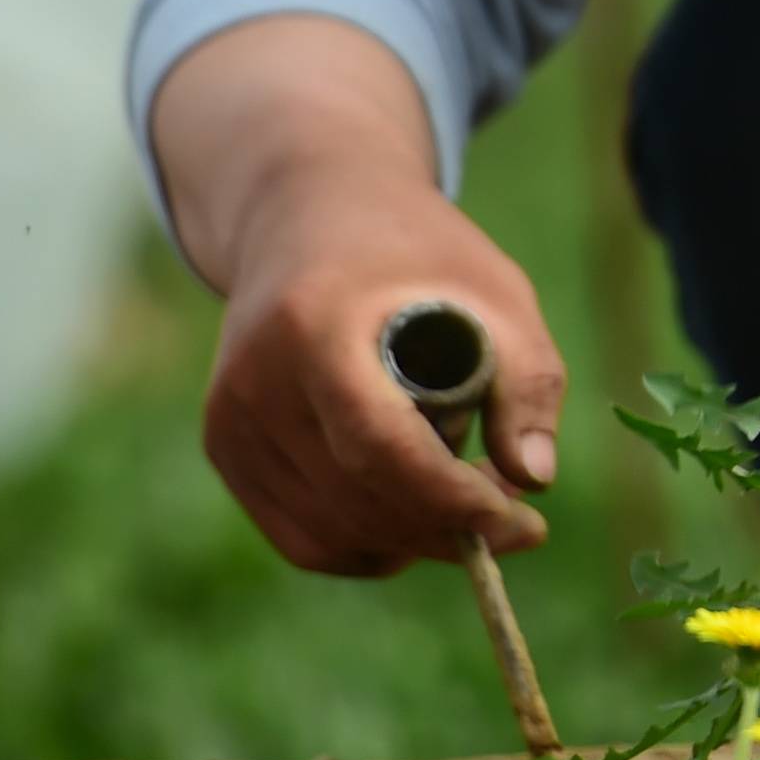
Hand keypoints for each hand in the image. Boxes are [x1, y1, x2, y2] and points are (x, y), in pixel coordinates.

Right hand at [150, 14, 567, 578]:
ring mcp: (228, 418)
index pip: (377, 446)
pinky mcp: (224, 446)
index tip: (525, 521)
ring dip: (413, 541)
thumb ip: (527, 381)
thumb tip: (535, 480)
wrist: (309, 213)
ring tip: (475, 508)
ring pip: (330, 532)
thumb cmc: (416, 253)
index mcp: (315, 326)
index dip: (453, 499)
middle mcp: (254, 379)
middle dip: (447, 527)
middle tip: (519, 523)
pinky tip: (420, 520)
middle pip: (355, 498)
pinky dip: (369, 546)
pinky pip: (302, 536)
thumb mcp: (495, 291)